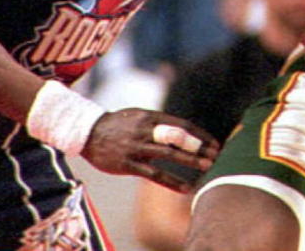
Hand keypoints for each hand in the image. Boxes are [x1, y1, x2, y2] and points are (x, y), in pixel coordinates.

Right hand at [81, 109, 218, 191]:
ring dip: (190, 161)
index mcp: (150, 117)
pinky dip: (172, 181)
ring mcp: (137, 147)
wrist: (87, 132)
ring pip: (168, 154)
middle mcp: (146, 130)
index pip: (182, 125)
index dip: (200, 135)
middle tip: (217, 154)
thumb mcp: (139, 115)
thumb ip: (159, 123)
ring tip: (208, 167)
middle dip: (199, 146)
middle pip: (178, 137)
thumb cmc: (118, 124)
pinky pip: (154, 174)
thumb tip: (183, 131)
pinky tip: (187, 188)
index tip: (214, 143)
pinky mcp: (128, 164)